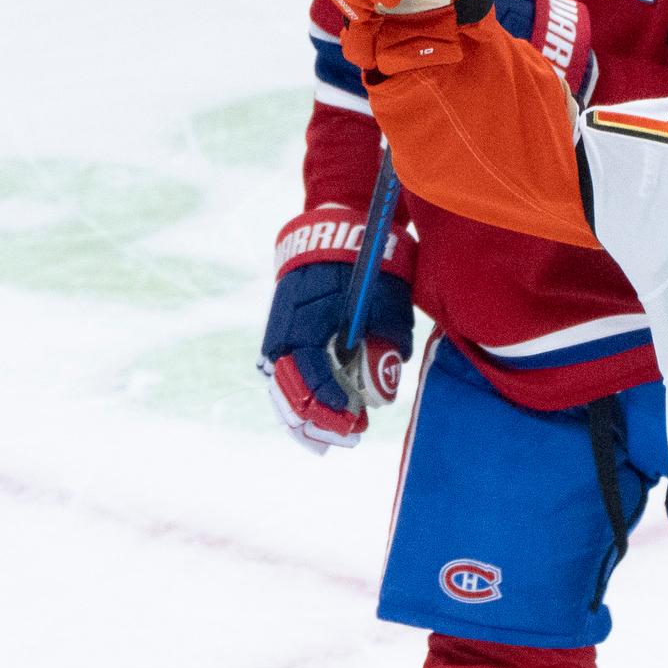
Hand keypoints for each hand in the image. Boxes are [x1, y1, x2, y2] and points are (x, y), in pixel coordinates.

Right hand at [260, 205, 411, 452]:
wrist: (328, 230)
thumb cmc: (358, 264)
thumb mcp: (384, 298)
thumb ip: (391, 338)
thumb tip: (389, 378)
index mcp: (302, 331)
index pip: (314, 384)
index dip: (335, 409)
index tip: (356, 423)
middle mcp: (281, 339)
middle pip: (292, 397)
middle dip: (319, 422)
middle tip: (347, 437)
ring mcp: (276, 338)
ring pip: (282, 391)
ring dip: (304, 416)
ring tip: (324, 437)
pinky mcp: (280, 335)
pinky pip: (283, 377)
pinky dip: (297, 397)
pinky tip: (311, 414)